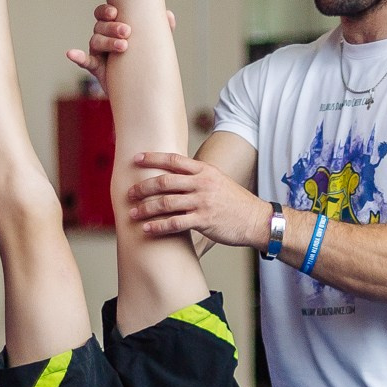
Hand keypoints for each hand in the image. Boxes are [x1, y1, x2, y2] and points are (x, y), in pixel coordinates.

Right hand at [64, 1, 170, 91]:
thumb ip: (162, 29)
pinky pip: (84, 62)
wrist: (143, 88)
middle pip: (100, 27)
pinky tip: (71, 53)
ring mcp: (98, 53)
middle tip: (127, 32)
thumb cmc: (146, 59)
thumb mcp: (155, 43)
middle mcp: (103, 37)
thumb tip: (169, 16)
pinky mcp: (96, 69)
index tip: (115, 12)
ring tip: (124, 47)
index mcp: (113, 27)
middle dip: (112, 28)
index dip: (105, 11)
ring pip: (95, 41)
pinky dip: (77, 57)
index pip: (103, 13)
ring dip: (107, 42)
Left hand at [125, 152, 267, 245]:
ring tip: (133, 213)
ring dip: (146, 208)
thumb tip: (176, 176)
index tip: (136, 158)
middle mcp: (202, 183)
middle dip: (143, 187)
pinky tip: (147, 228)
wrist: (256, 220)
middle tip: (129, 193)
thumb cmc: (236, 202)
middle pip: (164, 181)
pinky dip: (158, 226)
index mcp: (205, 171)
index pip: (174, 160)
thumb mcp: (218, 181)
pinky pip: (175, 223)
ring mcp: (202, 202)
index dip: (153, 158)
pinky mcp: (204, 220)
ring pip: (166, 203)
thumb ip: (198, 177)